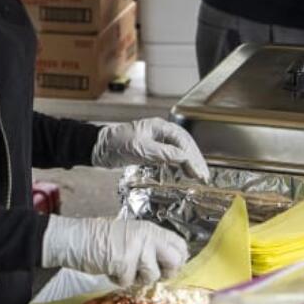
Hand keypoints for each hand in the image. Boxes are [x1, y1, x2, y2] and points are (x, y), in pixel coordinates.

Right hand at [41, 216, 188, 287]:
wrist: (77, 238)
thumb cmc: (103, 240)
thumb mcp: (132, 236)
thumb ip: (151, 246)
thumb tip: (171, 265)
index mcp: (151, 229)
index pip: (180, 245)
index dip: (178, 260)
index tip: (167, 268)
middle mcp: (147, 235)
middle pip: (175, 260)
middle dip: (165, 273)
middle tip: (148, 273)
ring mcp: (136, 248)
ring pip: (152, 276)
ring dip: (136, 279)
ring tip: (122, 268)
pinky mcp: (123, 261)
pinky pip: (128, 282)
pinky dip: (118, 281)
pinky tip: (110, 269)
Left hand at [92, 118, 210, 182]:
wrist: (99, 148)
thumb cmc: (116, 143)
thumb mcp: (140, 148)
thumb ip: (162, 153)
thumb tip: (183, 157)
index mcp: (160, 126)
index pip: (183, 141)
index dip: (193, 156)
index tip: (199, 170)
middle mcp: (161, 133)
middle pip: (184, 145)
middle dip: (195, 160)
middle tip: (204, 176)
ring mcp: (156, 142)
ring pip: (179, 152)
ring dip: (189, 163)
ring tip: (198, 176)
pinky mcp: (151, 151)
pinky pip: (170, 157)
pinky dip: (179, 165)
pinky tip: (184, 173)